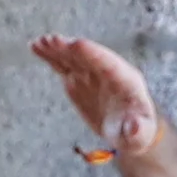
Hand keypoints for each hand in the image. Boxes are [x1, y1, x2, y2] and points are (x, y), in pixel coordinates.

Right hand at [30, 31, 168, 159]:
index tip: (77, 43)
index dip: (93, 54)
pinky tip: (36, 47)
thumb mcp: (140, 136)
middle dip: (71, 48)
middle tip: (52, 40)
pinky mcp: (79, 78)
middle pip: (88, 56)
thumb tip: (134, 128)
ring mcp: (92, 73)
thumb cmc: (137, 133)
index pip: (109, 64)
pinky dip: (51, 56)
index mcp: (127, 81)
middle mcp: (108, 72)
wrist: (129, 129)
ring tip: (39, 42)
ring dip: (57, 48)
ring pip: (73, 57)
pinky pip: (63, 64)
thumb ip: (137, 131)